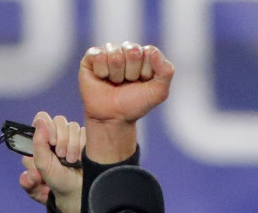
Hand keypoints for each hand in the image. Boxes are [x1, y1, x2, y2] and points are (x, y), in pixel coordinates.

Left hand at [18, 112, 85, 212]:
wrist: (77, 193)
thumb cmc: (56, 181)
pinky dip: (82, 145)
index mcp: (41, 140)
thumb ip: (37, 143)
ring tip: (71, 161)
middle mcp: (57, 136)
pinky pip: (85, 132)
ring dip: (72, 145)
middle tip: (61, 156)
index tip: (50, 141)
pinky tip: (81, 157)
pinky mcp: (86, 140)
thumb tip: (41, 122)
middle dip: (61, 139)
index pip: (42, 119)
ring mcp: (72, 138)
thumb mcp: (41, 165)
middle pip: (59, 120)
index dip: (46, 126)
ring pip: (73, 126)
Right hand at [79, 42, 173, 162]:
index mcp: (144, 55)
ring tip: (115, 83)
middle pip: (133, 50)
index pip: (150, 52)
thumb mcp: (159, 92)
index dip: (146, 71)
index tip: (143, 82)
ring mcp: (109, 52)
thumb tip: (151, 50)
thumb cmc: (135, 103)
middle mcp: (126, 50)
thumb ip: (166, 71)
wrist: (113, 117)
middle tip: (127, 83)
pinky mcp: (92, 56)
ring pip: (115, 54)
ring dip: (116, 75)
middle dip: (131, 72)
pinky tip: (102, 78)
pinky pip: (99, 56)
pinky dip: (102, 72)